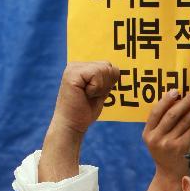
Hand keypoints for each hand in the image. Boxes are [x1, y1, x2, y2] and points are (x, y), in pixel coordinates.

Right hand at [39, 61, 118, 181]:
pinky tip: (85, 94)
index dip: (108, 82)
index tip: (94, 94)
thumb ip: (106, 80)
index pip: (107, 66)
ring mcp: (73, 68)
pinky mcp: (73, 74)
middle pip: (107, 66)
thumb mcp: (100, 92)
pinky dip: (96, 88)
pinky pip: (96, 74)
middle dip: (105, 84)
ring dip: (100, 87)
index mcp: (82, 68)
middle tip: (91, 96)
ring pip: (103, 69)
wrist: (72, 125)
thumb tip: (117, 69)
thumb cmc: (85, 111)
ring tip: (87, 95)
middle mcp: (76, 65)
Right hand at [143, 90, 189, 184]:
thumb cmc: (164, 153)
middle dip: (186, 101)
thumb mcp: (155, 140)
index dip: (166, 100)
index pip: (156, 112)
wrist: (169, 176)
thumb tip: (176, 99)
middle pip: (173, 115)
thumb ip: (160, 124)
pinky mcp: (183, 149)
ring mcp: (171, 145)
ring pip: (185, 121)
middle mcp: (158, 139)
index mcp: (148, 134)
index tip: (176, 90)